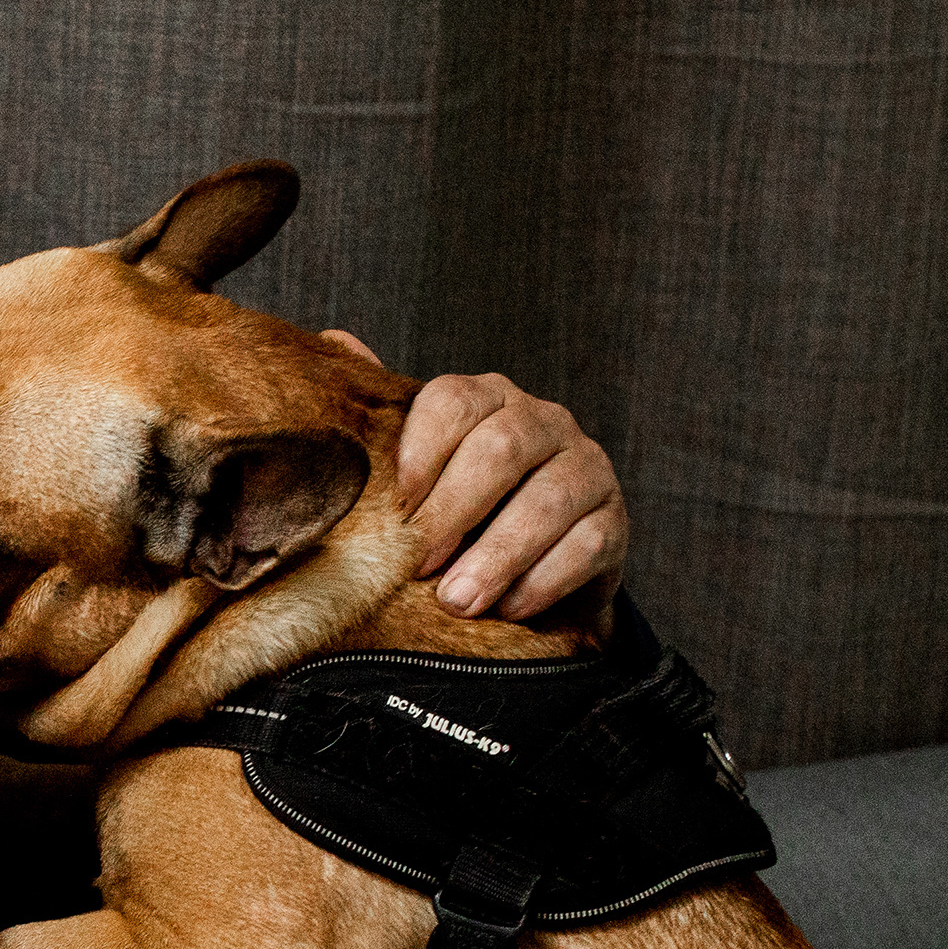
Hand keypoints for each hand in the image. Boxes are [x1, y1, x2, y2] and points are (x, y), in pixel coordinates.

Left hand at [324, 337, 627, 619]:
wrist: (527, 576)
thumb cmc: (460, 518)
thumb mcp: (418, 474)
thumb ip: (382, 418)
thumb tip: (334, 340)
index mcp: (488, 399)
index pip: (453, 402)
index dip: (419, 455)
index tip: (394, 511)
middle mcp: (543, 421)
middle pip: (500, 448)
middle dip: (454, 510)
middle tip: (417, 564)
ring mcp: (585, 467)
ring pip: (547, 500)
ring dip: (497, 556)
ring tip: (456, 600)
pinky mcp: (613, 520)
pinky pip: (587, 543)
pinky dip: (543, 580)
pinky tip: (508, 608)